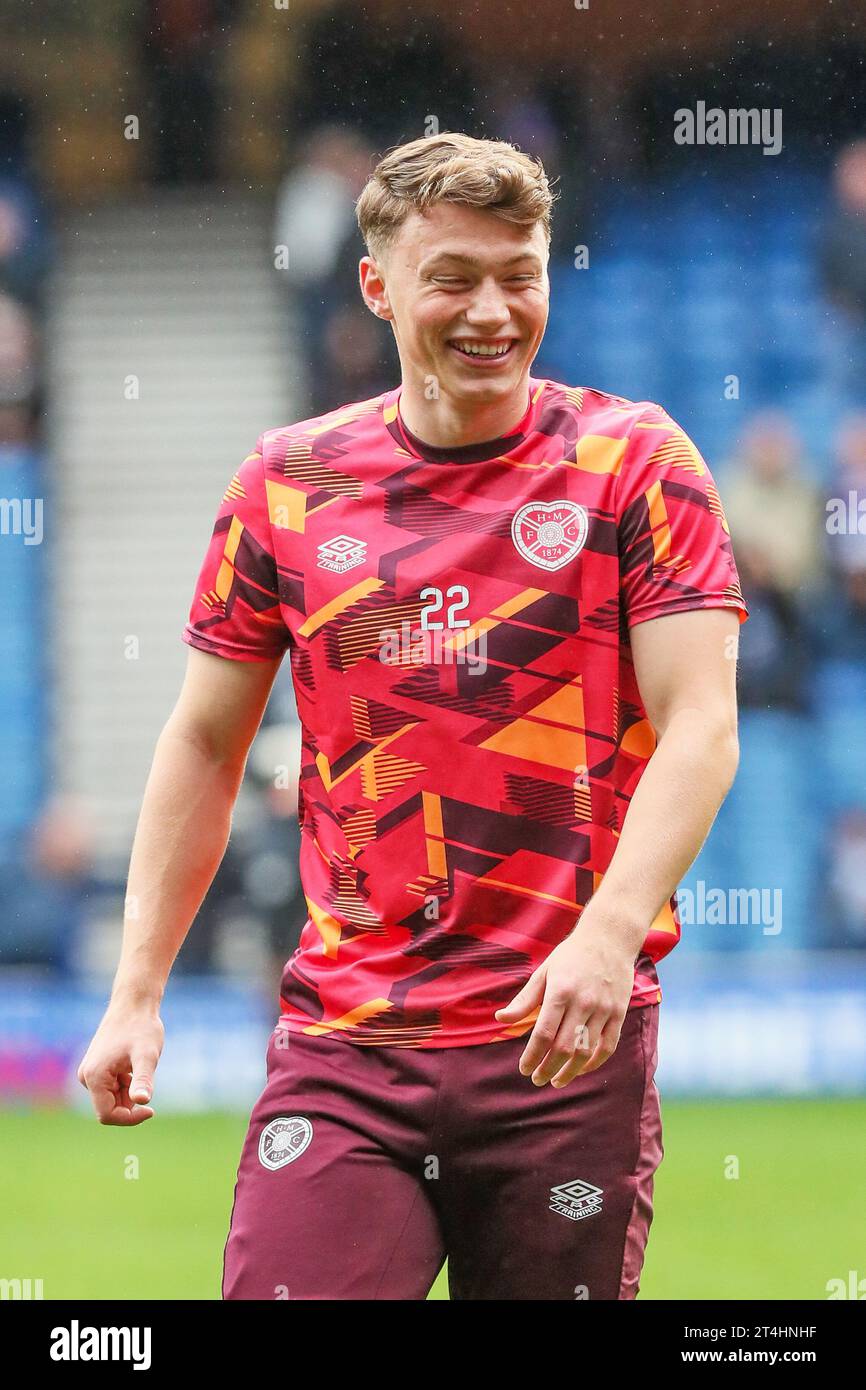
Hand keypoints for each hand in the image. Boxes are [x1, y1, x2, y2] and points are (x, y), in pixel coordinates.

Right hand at [77, 1003, 164, 1124]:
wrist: (134, 1004)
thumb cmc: (142, 1027)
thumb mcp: (147, 1055)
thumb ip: (143, 1079)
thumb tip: (142, 1102)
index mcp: (93, 1076)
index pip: (107, 1115)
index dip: (130, 1118)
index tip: (151, 1110)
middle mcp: (86, 1076)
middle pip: (108, 1109)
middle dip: (129, 1105)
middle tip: (148, 1084)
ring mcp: (90, 1072)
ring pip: (111, 1099)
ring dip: (129, 1093)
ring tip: (141, 1069)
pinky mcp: (97, 1068)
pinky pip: (111, 1089)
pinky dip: (126, 1085)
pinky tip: (135, 1066)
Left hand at [494, 917, 637, 1086]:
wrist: (609, 938)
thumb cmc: (571, 956)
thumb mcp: (544, 972)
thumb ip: (524, 999)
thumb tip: (501, 1019)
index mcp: (560, 991)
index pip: (543, 1033)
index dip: (532, 1056)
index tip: (524, 1069)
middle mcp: (583, 1002)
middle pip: (564, 1047)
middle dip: (548, 1069)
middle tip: (537, 1080)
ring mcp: (604, 1009)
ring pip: (586, 1051)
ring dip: (570, 1072)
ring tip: (557, 1081)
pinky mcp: (619, 1013)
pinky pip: (608, 1046)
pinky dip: (595, 1062)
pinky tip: (582, 1069)